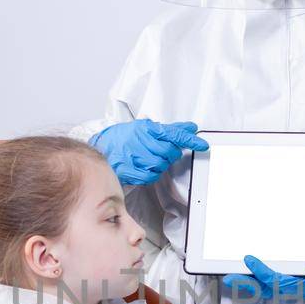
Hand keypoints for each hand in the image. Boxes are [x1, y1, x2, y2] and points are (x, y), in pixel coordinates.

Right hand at [89, 119, 207, 185]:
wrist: (101, 147)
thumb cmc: (126, 137)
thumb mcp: (147, 128)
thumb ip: (171, 129)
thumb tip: (191, 127)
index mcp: (146, 128)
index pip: (173, 133)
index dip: (190, 139)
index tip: (202, 144)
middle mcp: (140, 140)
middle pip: (169, 152)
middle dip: (170, 155)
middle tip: (163, 153)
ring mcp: (132, 155)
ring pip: (160, 165)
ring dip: (159, 165)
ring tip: (149, 160)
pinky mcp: (127, 170)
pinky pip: (149, 176)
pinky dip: (150, 174)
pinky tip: (144, 168)